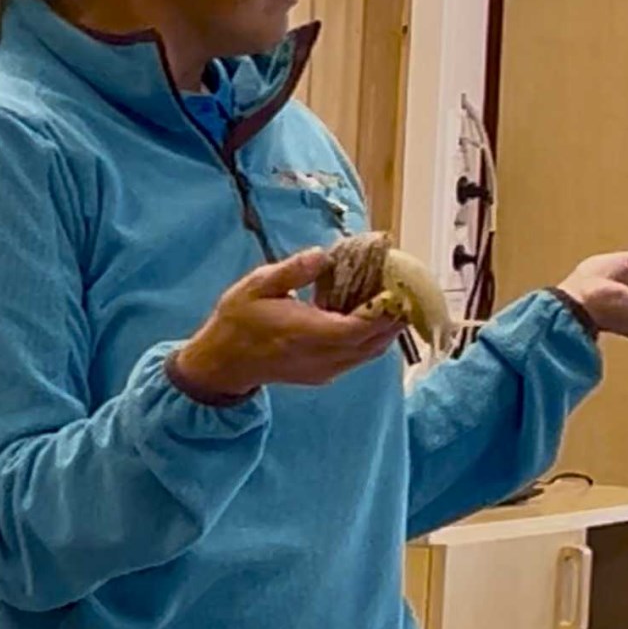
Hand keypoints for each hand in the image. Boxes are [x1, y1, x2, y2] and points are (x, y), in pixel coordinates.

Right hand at [171, 248, 403, 397]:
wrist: (223, 363)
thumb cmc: (238, 321)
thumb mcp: (258, 285)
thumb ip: (293, 270)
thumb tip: (323, 254)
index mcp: (306, 333)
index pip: (359, 328)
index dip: (384, 311)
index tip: (397, 287)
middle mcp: (321, 357)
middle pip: (374, 343)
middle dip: (394, 318)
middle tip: (404, 289)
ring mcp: (324, 370)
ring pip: (370, 353)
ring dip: (387, 329)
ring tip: (393, 300)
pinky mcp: (324, 374)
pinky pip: (358, 358)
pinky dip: (372, 339)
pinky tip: (370, 316)